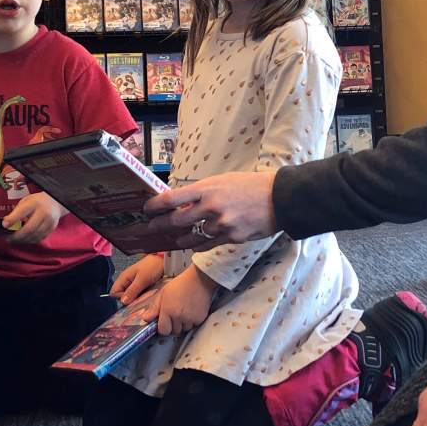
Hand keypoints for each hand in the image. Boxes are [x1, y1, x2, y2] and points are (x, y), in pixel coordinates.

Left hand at [3, 192, 64, 243]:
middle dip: (17, 236)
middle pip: (29, 228)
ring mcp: (49, 221)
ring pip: (35, 236)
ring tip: (14, 240)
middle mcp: (44, 212)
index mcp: (35, 203)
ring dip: (23, 240)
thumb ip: (17, 212)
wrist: (55, 202)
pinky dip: (30, 240)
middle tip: (9, 238)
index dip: (12, 219)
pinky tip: (24, 239)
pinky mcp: (52, 228)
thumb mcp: (26, 201)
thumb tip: (6, 223)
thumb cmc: (37, 202)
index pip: (22, 212)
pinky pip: (39, 238)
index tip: (4, 225)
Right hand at [111, 254, 164, 304]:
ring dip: (137, 299)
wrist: (164, 261)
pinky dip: (142, 297)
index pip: (114, 292)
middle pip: (122, 296)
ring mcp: (135, 284)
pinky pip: (138, 295)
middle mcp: (127, 281)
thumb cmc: (152, 266)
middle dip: (129, 300)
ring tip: (145, 298)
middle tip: (139, 299)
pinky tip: (148, 296)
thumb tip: (122, 302)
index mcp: (124, 277)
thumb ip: (132, 291)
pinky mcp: (142, 287)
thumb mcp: (142, 279)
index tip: (130, 299)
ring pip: (131, 296)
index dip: (120, 298)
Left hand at [142, 265, 216, 335]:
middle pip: (174, 331)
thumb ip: (153, 308)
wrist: (199, 279)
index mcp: (167, 311)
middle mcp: (178, 317)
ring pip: (184, 329)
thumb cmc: (179, 285)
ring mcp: (190, 319)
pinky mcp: (200, 319)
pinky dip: (191, 322)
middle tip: (174, 316)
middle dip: (173, 326)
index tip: (164, 323)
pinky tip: (191, 311)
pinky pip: (193, 326)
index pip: (163, 331)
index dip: (163, 328)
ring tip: (183, 312)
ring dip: (182, 324)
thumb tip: (145, 319)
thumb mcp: (163, 293)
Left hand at [143, 172, 277, 246]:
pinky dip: (198, 244)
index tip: (147, 210)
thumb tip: (182, 202)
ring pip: (191, 237)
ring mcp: (221, 224)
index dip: (155, 206)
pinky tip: (192, 244)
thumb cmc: (250, 186)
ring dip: (179, 238)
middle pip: (176, 221)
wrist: (279, 198)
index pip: (172, 199)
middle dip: (160, 225)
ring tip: (173, 239)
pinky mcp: (231, 238)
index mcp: (207, 188)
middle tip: (152, 228)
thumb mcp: (223, 181)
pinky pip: (208, 244)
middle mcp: (211, 207)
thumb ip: (202, 192)